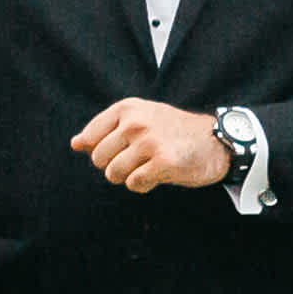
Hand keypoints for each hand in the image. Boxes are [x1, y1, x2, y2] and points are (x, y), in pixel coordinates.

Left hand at [75, 98, 234, 194]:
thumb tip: (75, 144)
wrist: (217, 141)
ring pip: (113, 174)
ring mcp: (149, 142)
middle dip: (115, 165)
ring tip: (150, 166)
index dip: (103, 150)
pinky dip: (143, 185)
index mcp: (127, 108)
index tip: (125, 147)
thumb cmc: (174, 132)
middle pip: (99, 159)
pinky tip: (159, 174)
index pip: (90, 138)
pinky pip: (134, 184)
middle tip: (140, 159)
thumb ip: (105, 131)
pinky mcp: (163, 162)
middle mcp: (136, 122)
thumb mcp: (139, 120)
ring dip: (129, 176)